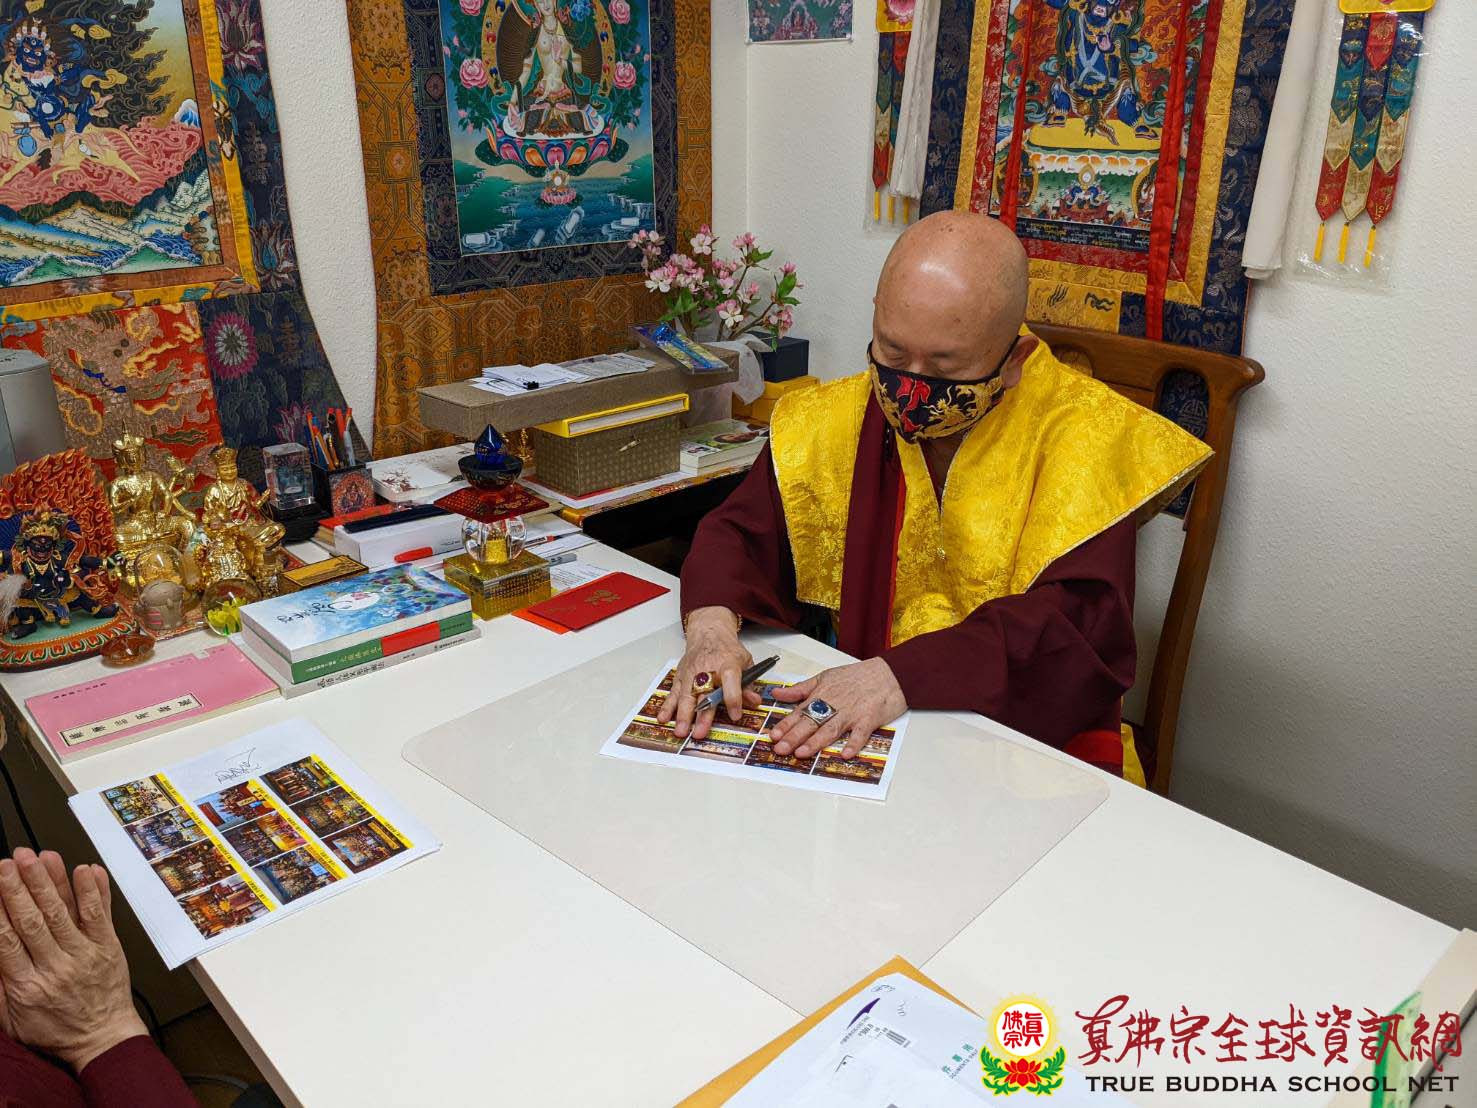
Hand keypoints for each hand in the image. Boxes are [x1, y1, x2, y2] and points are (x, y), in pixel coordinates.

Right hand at [0, 852, 146, 1072]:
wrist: (102, 1038)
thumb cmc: (56, 1029)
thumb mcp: (11, 1019)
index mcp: (27, 985)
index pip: (7, 941)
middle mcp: (56, 967)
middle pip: (34, 921)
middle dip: (20, 888)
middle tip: (10, 862)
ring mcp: (84, 955)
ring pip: (65, 913)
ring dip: (51, 882)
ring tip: (40, 857)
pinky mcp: (108, 947)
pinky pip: (100, 915)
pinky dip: (94, 891)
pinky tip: (85, 870)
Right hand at [658, 607, 751, 740]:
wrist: (708, 633)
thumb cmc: (726, 650)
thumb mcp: (745, 662)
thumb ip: (749, 684)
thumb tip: (754, 701)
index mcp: (727, 664)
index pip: (731, 682)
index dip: (733, 699)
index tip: (735, 715)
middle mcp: (707, 670)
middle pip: (704, 694)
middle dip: (702, 715)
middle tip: (700, 733)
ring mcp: (691, 674)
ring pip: (686, 696)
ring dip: (683, 715)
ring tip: (681, 731)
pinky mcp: (681, 677)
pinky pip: (673, 693)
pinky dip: (667, 706)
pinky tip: (663, 718)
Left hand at [767, 657, 906, 759]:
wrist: (888, 673)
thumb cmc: (857, 676)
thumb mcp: (825, 677)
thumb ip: (801, 689)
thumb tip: (778, 693)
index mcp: (822, 695)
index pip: (799, 712)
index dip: (785, 725)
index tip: (773, 736)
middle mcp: (834, 705)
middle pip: (811, 722)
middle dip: (794, 736)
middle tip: (780, 749)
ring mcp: (851, 713)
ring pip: (831, 729)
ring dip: (816, 742)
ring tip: (802, 753)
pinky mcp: (869, 719)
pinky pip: (861, 733)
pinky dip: (854, 743)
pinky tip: (845, 753)